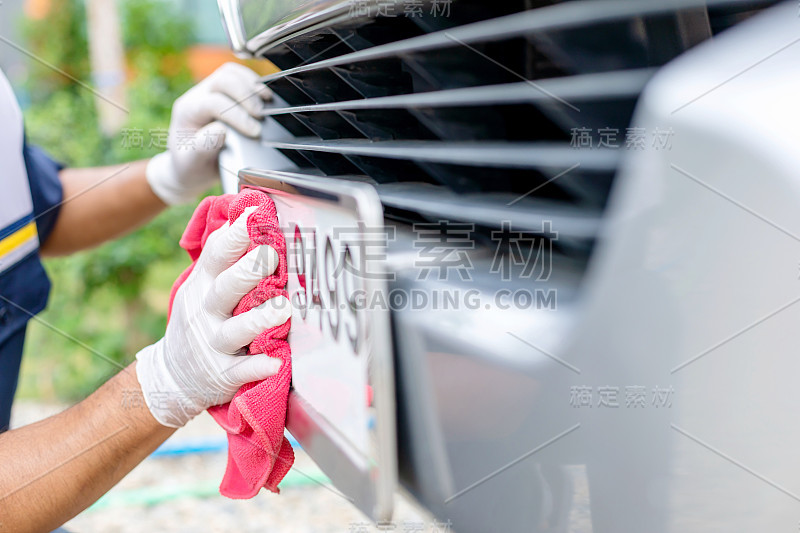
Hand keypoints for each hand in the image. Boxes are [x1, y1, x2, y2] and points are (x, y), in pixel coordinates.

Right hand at [136, 207, 290, 426]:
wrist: (173, 376)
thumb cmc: (200, 319)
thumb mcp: (201, 285)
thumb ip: (222, 256)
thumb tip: (245, 215)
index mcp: (202, 285)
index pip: (216, 254)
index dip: (235, 234)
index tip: (257, 215)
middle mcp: (206, 312)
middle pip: (226, 288)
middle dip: (248, 270)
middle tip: (272, 255)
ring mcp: (213, 344)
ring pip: (236, 330)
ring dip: (260, 319)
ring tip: (284, 307)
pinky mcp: (223, 374)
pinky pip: (242, 371)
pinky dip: (258, 367)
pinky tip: (276, 363)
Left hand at [145, 63, 271, 204]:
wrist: (189, 165)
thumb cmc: (191, 166)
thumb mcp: (192, 163)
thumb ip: (203, 147)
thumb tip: (221, 130)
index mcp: (187, 112)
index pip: (214, 103)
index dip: (237, 115)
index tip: (254, 132)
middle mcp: (197, 96)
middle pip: (222, 79)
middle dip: (245, 95)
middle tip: (261, 116)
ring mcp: (209, 90)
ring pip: (231, 72)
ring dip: (251, 84)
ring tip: (267, 101)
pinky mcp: (223, 91)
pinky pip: (238, 75)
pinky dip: (254, 83)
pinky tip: (266, 97)